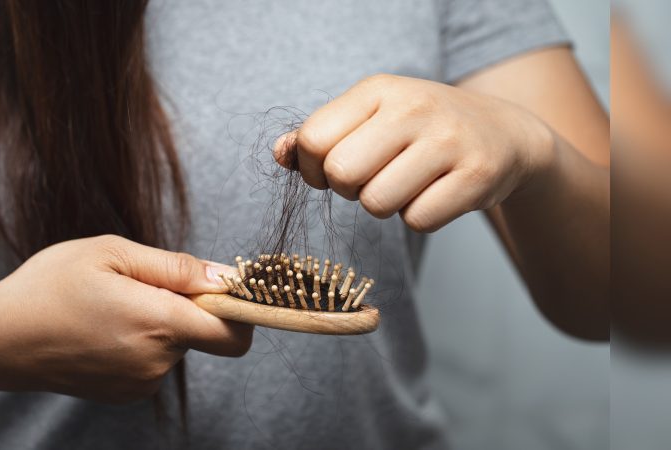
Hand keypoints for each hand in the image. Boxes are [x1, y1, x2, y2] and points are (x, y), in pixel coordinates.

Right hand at [0, 235, 251, 402]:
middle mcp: (157, 361)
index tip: (222, 289)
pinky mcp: (126, 394)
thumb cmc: (50, 287)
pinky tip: (105, 328)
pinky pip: (154, 361)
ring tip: (112, 306)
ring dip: (160, 323)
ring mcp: (141, 383)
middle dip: (186, 306)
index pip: (235, 333)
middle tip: (139, 285)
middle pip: (203, 333)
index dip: (240, 309)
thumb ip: (176, 267)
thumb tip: (225, 276)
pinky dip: (142, 342)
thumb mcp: (113, 253)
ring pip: (176, 345)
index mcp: (159, 323)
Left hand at [275, 74, 555, 231]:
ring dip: (385, 206)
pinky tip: (436, 193)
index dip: (313, 169)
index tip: (334, 170)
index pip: (313, 139)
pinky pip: (418, 221)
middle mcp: (413, 108)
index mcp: (378, 90)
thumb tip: (280, 154)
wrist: (504, 134)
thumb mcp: (371, 117)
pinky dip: (420, 217)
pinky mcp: (476, 175)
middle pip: (341, 174)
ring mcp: (448, 140)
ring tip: (407, 183)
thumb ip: (320, 135)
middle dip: (349, 189)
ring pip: (377, 204)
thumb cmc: (422, 129)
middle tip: (373, 179)